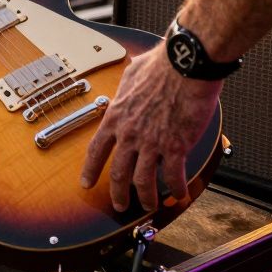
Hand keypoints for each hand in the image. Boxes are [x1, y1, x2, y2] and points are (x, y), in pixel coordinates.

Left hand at [81, 46, 221, 211]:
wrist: (185, 65)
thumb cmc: (161, 65)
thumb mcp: (133, 72)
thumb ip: (127, 83)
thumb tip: (129, 78)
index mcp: (116, 117)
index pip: (96, 150)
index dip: (89, 170)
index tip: (86, 183)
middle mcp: (129, 134)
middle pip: (117, 174)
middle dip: (117, 194)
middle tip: (119, 205)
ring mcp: (151, 143)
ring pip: (143, 182)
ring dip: (146, 199)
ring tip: (149, 207)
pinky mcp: (175, 146)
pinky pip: (173, 176)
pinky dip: (176, 189)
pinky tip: (179, 194)